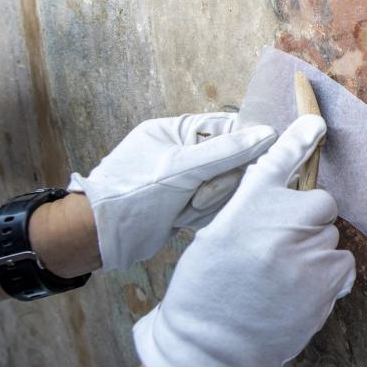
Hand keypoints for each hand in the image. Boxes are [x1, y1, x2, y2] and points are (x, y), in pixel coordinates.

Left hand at [68, 112, 275, 269]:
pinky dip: (201, 215)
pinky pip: (214, 205)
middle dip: (218, 183)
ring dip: (208, 201)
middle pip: (231, 160)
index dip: (243, 145)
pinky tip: (181, 219)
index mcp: (177, 131)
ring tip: (182, 209)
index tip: (252, 162)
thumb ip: (227, 151)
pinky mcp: (186, 204)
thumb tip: (267, 133)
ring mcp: (185, 180)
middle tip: (197, 195)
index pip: (227, 127)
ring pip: (225, 186)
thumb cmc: (132, 195)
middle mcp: (183, 152)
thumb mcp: (182, 168)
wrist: (98, 238)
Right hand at [132, 115, 354, 366]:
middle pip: (320, 204)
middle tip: (280, 249)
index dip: (299, 139)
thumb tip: (284, 205)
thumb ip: (252, 210)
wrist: (211, 348)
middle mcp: (280, 221)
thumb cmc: (206, 293)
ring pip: (330, 239)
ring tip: (282, 280)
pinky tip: (299, 294)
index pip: (278, 161)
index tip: (316, 122)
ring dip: (316, 253)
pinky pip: (342, 266)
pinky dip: (329, 278)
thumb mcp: (217, 236)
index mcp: (247, 205)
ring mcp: (306, 251)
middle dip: (309, 221)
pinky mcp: (326, 281)